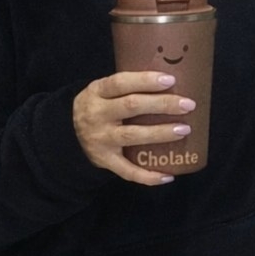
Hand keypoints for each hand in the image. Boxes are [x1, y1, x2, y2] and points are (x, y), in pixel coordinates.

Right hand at [73, 71, 196, 185]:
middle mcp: (97, 115)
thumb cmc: (97, 107)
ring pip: (133, 136)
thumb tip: (170, 83)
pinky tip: (168, 175)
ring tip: (184, 129)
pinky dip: (148, 175)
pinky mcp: (105, 161)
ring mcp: (101, 140)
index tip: (170, 80)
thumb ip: (126, 87)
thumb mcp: (102, 91)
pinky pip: (127, 171)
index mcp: (97, 92)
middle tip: (187, 104)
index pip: (121, 82)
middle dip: (162, 104)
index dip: (145, 81)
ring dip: (160, 133)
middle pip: (131, 106)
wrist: (66, 134)